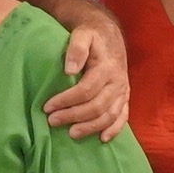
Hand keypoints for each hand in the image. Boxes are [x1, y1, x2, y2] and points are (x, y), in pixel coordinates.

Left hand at [42, 12, 131, 140]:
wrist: (108, 33)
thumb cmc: (91, 35)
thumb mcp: (83, 34)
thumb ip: (76, 48)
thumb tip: (69, 70)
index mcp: (107, 67)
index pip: (86, 90)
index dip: (66, 100)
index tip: (48, 107)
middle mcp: (118, 81)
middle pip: (97, 106)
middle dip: (74, 116)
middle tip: (52, 121)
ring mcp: (123, 91)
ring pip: (109, 115)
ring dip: (90, 127)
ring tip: (71, 134)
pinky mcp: (125, 97)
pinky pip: (122, 117)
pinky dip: (114, 130)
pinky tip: (102, 139)